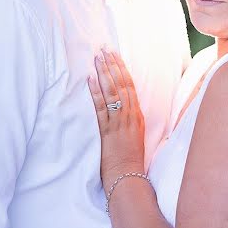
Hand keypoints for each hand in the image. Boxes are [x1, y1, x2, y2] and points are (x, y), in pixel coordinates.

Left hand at [88, 50, 145, 189]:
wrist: (128, 178)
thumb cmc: (131, 160)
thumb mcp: (136, 135)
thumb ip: (131, 119)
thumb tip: (124, 106)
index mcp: (138, 115)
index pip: (130, 86)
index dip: (122, 69)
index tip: (115, 55)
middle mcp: (130, 115)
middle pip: (122, 84)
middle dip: (113, 65)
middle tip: (104, 49)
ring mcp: (119, 122)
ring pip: (113, 92)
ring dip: (104, 73)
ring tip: (97, 58)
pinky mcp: (108, 131)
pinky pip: (101, 108)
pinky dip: (95, 92)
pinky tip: (90, 80)